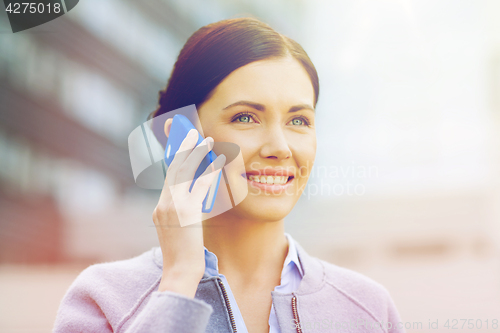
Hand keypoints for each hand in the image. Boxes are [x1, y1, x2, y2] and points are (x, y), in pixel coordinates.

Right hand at [153, 122, 224, 296]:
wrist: (179, 272)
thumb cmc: (183, 253)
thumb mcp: (178, 228)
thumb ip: (182, 210)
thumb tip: (197, 193)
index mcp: (160, 207)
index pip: (168, 176)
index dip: (173, 157)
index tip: (178, 141)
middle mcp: (163, 204)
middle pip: (173, 168)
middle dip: (182, 147)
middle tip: (191, 132)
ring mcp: (172, 207)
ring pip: (184, 172)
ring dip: (196, 153)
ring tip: (206, 139)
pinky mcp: (185, 213)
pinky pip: (199, 186)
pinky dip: (209, 171)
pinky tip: (217, 161)